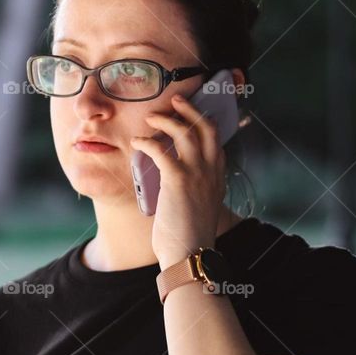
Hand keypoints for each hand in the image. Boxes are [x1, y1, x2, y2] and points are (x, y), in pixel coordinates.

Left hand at [128, 93, 226, 267]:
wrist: (190, 255)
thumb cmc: (189, 235)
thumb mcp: (199, 206)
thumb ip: (194, 188)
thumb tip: (175, 179)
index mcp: (218, 176)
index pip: (216, 140)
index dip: (203, 122)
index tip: (190, 113)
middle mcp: (211, 171)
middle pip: (206, 127)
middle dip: (190, 109)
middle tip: (175, 99)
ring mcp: (197, 173)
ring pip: (185, 132)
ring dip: (166, 120)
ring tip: (151, 117)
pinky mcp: (178, 180)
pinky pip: (161, 150)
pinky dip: (147, 142)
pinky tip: (137, 142)